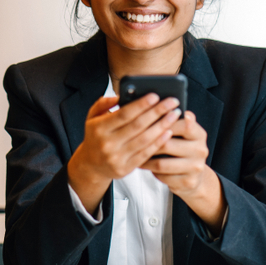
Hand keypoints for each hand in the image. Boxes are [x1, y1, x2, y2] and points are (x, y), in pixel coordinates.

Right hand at [67, 93, 181, 213]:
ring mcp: (116, 158)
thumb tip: (119, 96)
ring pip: (144, 139)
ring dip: (162, 126)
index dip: (141, 105)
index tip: (155, 96)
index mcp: (98, 128)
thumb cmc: (95, 137)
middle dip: (157, 112)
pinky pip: (145, 154)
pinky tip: (168, 132)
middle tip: (172, 102)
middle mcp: (107, 143)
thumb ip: (103, 104)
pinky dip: (158, 142)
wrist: (91, 165)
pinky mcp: (125, 168)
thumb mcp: (92, 117)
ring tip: (174, 115)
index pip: (123, 114)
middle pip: (137, 125)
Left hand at [140, 111, 226, 232]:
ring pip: (162, 163)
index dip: (164, 121)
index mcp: (199, 134)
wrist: (193, 177)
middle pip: (168, 144)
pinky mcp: (188, 181)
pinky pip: (163, 176)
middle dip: (148, 142)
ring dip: (145, 159)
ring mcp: (195, 167)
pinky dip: (151, 171)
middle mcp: (200, 150)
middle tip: (131, 139)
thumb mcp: (183, 135)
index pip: (183, 124)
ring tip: (134, 154)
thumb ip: (175, 121)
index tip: (148, 119)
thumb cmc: (181, 150)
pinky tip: (143, 165)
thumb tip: (160, 106)